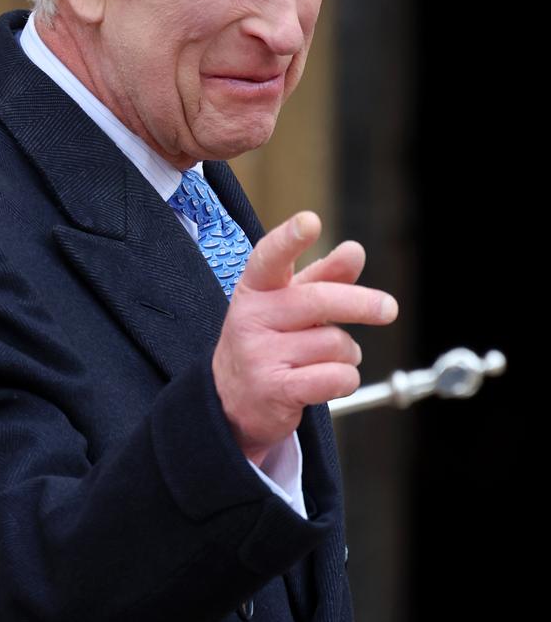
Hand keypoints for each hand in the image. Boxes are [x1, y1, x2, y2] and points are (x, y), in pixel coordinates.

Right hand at [212, 211, 397, 465]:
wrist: (232, 399)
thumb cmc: (268, 340)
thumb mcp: (288, 304)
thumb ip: (322, 277)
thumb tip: (353, 250)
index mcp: (255, 288)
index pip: (270, 257)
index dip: (290, 239)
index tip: (310, 222)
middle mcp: (252, 318)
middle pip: (318, 300)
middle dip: (360, 303)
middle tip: (388, 309)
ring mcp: (259, 355)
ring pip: (334, 343)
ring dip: (348, 353)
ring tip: (330, 359)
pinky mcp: (274, 389)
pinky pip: (334, 377)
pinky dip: (346, 379)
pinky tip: (331, 380)